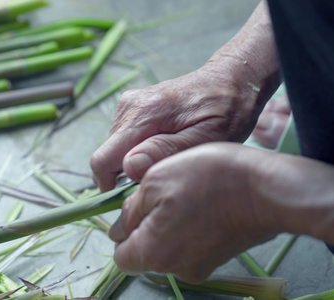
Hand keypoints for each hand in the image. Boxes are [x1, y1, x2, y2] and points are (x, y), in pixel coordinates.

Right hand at [91, 65, 262, 191]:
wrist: (230, 80)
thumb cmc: (226, 111)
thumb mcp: (207, 138)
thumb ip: (166, 151)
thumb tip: (129, 167)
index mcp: (144, 114)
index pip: (102, 160)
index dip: (112, 186)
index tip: (138, 193)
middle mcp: (128, 106)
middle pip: (106, 156)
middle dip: (127, 174)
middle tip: (163, 174)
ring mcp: (128, 104)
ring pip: (113, 150)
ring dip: (133, 162)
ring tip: (167, 157)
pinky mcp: (130, 106)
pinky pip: (122, 139)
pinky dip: (137, 150)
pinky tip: (163, 146)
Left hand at [109, 143, 278, 282]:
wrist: (268, 189)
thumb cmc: (209, 180)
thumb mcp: (155, 181)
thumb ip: (131, 210)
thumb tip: (120, 227)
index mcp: (153, 253)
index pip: (121, 256)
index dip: (122, 230)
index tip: (135, 207)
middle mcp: (174, 269)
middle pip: (145, 252)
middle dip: (146, 226)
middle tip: (162, 194)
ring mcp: (199, 267)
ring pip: (168, 247)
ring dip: (169, 224)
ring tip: (186, 195)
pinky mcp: (217, 258)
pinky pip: (190, 245)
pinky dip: (189, 227)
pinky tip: (201, 204)